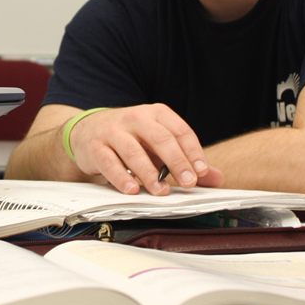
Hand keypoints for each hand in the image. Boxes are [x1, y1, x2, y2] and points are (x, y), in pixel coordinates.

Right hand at [67, 104, 222, 195]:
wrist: (88, 130)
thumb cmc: (131, 138)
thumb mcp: (159, 144)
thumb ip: (186, 160)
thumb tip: (216, 178)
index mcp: (156, 113)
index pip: (180, 130)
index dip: (193, 151)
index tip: (202, 172)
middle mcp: (135, 118)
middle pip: (160, 138)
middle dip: (176, 162)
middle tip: (188, 182)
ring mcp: (113, 131)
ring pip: (133, 150)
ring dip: (149, 172)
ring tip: (160, 190)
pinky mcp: (95, 146)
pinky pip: (109, 162)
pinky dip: (121, 177)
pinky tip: (132, 189)